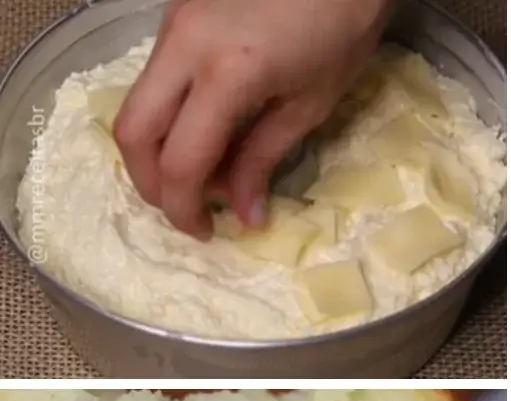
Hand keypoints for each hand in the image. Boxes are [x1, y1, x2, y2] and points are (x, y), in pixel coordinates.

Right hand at [113, 0, 390, 238]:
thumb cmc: (341, 30)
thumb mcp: (309, 106)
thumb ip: (264, 160)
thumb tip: (245, 216)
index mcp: (226, 75)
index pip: (180, 161)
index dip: (185, 208)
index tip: (206, 233)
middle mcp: (183, 46)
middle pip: (133, 133)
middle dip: (152, 184)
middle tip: (190, 211)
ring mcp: (171, 25)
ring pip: (136, 104)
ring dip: (157, 152)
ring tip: (204, 178)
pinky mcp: (174, 15)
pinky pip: (154, 80)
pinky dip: (169, 119)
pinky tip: (206, 136)